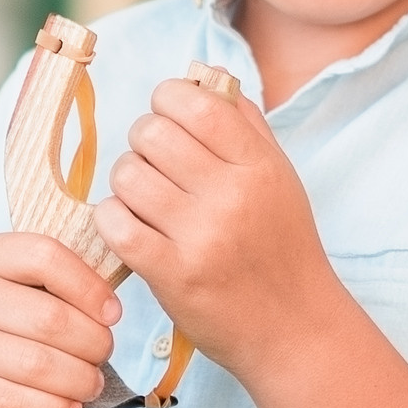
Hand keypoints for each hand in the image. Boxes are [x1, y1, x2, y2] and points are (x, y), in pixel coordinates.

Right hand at [0, 233, 122, 407]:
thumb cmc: (9, 338)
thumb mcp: (26, 298)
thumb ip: (60, 287)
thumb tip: (112, 306)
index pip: (44, 255)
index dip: (89, 287)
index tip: (113, 314)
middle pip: (49, 317)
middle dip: (93, 343)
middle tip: (103, 357)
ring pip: (36, 364)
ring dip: (79, 380)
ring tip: (91, 385)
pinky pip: (13, 401)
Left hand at [94, 79, 334, 383]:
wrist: (296, 331)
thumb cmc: (282, 249)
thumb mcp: (280, 179)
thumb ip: (245, 125)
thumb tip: (201, 76)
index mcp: (259, 166)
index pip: (195, 103)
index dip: (167, 99)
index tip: (167, 118)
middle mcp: (232, 196)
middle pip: (151, 134)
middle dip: (142, 143)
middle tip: (154, 165)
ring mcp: (202, 237)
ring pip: (127, 176)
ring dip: (126, 184)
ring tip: (144, 201)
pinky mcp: (173, 276)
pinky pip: (116, 224)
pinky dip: (112, 220)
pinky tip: (129, 227)